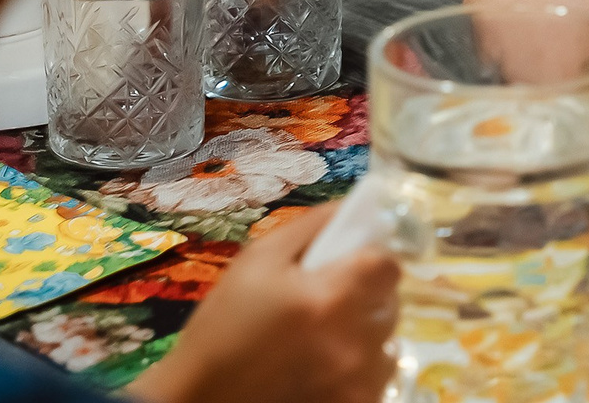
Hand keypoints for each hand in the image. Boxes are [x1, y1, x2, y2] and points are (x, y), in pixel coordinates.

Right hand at [126, 204, 399, 402]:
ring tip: (323, 342)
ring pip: (386, 344)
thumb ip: (311, 226)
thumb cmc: (222, 328)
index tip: (351, 266)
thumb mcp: (256, 262)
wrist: (199, 401)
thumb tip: (355, 204)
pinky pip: (376, 379)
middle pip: (389, 304)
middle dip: (364, 298)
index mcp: (332, 298)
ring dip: (364, 337)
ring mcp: (358, 383)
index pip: (389, 265)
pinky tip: (322, 369)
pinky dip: (357, 372)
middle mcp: (355, 342)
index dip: (372, 260)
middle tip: (327, 305)